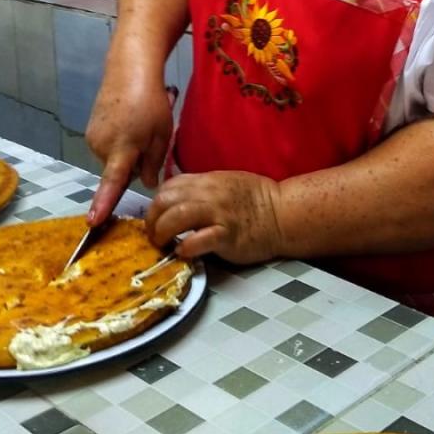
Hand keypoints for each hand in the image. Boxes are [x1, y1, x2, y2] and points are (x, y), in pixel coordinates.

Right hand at [85, 66, 173, 225]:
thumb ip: (154, 163)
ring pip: (114, 160)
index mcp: (122, 148)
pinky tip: (126, 123)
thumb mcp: (162, 133)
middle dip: (135, 164)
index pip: (111, 183)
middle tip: (149, 138)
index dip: (103, 204)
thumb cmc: (151, 100)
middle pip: (120, 172)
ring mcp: (93, 138)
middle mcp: (101, 146)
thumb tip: (147, 184)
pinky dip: (118, 143)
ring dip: (126, 153)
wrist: (129, 68)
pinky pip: (107, 148)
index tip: (92, 222)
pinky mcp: (90, 131)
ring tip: (137, 126)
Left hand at [146, 171, 283, 262]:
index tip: (156, 218)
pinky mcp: (227, 235)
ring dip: (162, 232)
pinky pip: (198, 240)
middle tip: (153, 235)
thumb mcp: (224, 184)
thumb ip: (200, 189)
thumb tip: (176, 201)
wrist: (282, 213)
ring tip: (162, 244)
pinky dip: (185, 247)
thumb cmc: (255, 201)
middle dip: (152, 219)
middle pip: (165, 200)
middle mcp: (209, 193)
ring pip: (176, 216)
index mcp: (206, 180)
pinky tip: (182, 252)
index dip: (156, 204)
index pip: (168, 186)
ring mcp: (218, 214)